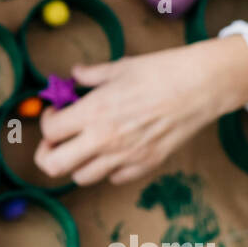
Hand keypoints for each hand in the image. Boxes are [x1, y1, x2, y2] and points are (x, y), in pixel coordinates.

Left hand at [33, 37, 247, 185]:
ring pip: (81, 177)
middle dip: (47, 154)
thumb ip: (90, 75)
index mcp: (93, 111)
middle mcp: (104, 139)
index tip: (56, 112)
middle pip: (54, 166)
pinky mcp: (146, 165)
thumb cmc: (160, 71)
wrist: (200, 86)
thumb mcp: (119, 67)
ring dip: (77, 163)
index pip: (49, 131)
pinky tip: (114, 151)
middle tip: (56, 141)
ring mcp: (125, 157)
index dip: (46, 121)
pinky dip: (108, 169)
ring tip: (84, 146)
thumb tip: (74, 74)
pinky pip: (114, 179)